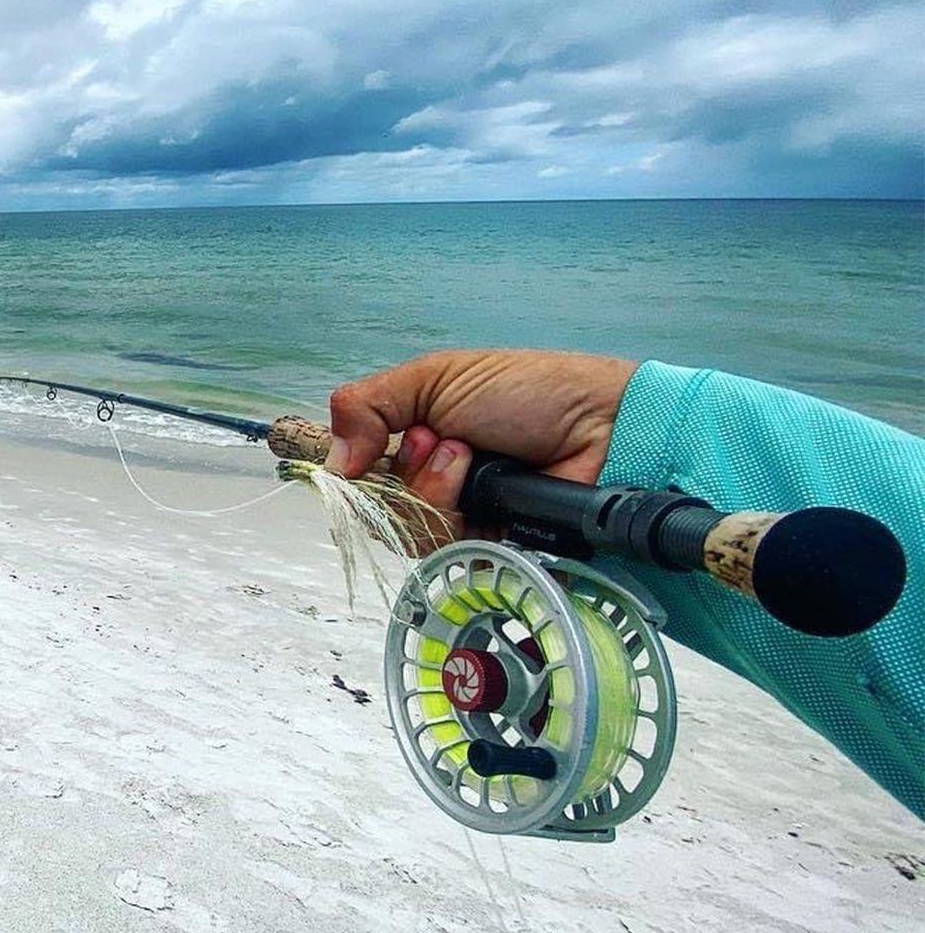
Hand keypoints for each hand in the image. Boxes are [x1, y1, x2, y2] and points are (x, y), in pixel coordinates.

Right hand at [326, 349, 638, 539]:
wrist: (600, 425)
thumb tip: (332, 463)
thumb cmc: (525, 392)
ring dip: (433, 490)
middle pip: (377, 510)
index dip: (355, 469)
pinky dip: (458, 519)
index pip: (357, 476)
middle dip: (403, 473)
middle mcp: (431, 487)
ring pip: (408, 534)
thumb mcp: (434, 377)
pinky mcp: (488, 552)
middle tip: (443, 441)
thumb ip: (367, 406)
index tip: (364, 452)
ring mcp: (460, 522)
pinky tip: (485, 490)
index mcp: (415, 444)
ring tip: (470, 458)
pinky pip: (446, 555)